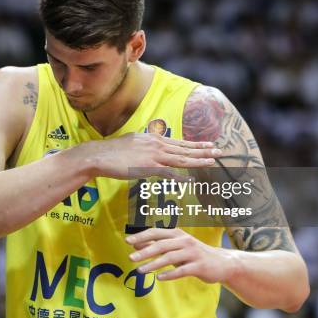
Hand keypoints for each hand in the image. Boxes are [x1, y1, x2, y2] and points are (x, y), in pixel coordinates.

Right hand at [73, 132, 221, 179]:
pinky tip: (190, 179)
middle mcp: (155, 144)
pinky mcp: (147, 167)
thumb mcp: (131, 142)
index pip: (178, 142)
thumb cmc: (112, 152)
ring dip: (198, 160)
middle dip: (203, 150)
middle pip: (184, 148)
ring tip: (212, 160)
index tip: (207, 144)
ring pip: (180, 158)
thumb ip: (144, 144)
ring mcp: (152, 155)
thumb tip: (149, 145)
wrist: (99, 155)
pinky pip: (168, 172)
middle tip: (219, 150)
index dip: (194, 144)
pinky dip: (180, 176)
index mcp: (152, 139)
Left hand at [126, 228, 234, 283]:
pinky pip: (182, 270)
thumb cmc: (193, 254)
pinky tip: (159, 277)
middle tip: (130, 258)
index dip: (142, 236)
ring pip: (170, 257)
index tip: (127, 241)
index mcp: (177, 234)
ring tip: (140, 270)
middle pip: (161, 244)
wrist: (221, 263)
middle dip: (145, 251)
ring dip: (153, 264)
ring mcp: (193, 253)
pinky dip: (170, 274)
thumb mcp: (175, 247)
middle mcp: (184, 241)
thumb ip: (157, 245)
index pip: (156, 232)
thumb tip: (135, 245)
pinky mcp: (199, 266)